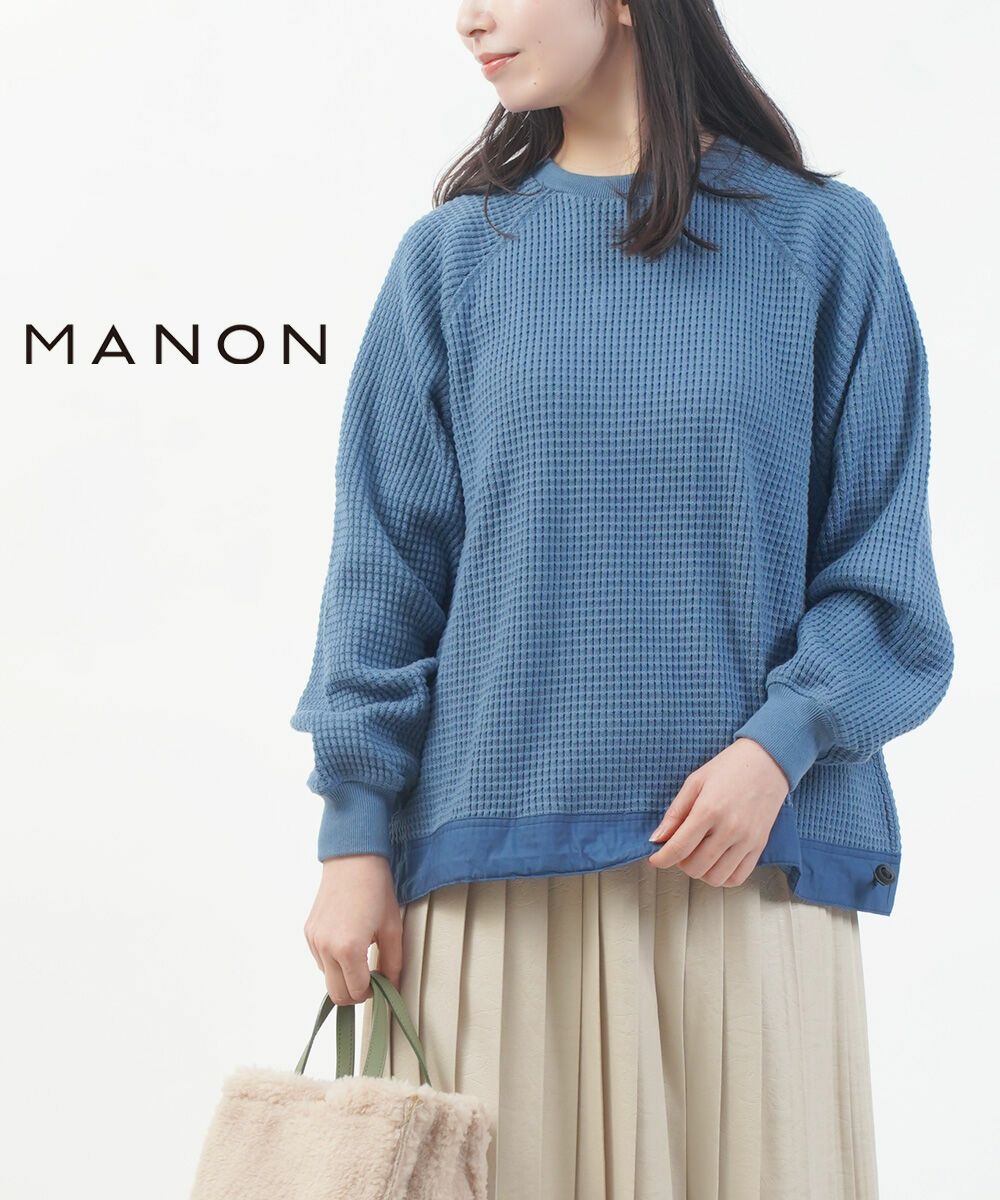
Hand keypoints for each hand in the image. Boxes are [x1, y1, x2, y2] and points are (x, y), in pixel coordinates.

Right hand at [304, 853, 402, 1005]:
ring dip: (343, 975)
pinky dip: (333, 961)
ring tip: (360, 955)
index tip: (381, 982)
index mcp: (348, 949)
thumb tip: (392, 986)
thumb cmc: (376, 890)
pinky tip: (347, 940)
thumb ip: (393, 963)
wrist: (353, 859)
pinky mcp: (308, 932)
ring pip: (327, 978)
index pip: (356, 992)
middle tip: (371, 978)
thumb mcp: (392, 928)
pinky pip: (320, 960)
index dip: (372, 992)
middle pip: (336, 994)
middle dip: (355, 992)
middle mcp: (326, 948)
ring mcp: (314, 940)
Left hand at [646, 738, 789, 886]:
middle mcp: (730, 829)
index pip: (679, 848)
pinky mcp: (760, 846)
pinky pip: (738, 877)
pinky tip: (716, 861)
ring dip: (700, 871)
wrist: (768, 762)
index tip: (655, 859)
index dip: (662, 859)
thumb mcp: (695, 782)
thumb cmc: (729, 768)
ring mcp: (747, 840)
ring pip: (715, 878)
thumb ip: (675, 813)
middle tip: (679, 849)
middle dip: (680, 863)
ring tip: (698, 854)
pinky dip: (722, 876)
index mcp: (709, 810)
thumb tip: (657, 839)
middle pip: (695, 867)